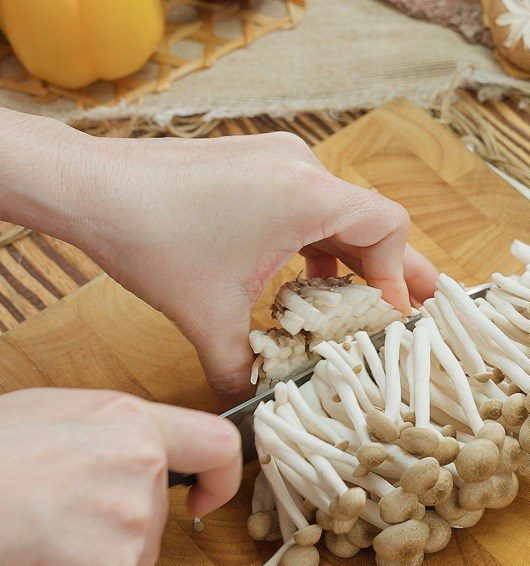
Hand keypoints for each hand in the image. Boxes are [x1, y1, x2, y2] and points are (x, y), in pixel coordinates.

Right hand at [0, 388, 240, 565]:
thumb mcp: (58, 412)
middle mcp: (142, 472)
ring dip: (81, 565)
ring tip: (29, 537)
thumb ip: (113, 433)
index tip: (202, 497)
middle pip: (152, 522)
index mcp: (135, 425)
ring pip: (123, 563)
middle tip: (51, 515)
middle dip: (111, 530)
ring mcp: (126, 528)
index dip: (220, 477)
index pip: (217, 446)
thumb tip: (131, 457)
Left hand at [80, 132, 436, 398]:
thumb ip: (240, 370)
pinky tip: (298, 276)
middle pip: (368, 220)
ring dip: (347, 258)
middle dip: (385, 270)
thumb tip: (252, 406)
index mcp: (307, 196)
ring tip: (348, 302)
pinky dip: (314, 241)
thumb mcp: (207, 315)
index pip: (388, 227)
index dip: (399, 275)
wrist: (91, 186)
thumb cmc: (150, 238)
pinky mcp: (257, 161)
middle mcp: (302, 168)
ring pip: (336, 212)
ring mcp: (278, 159)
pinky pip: (305, 203)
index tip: (386, 318)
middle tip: (402, 309)